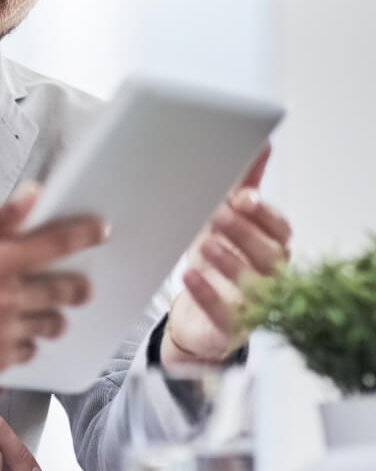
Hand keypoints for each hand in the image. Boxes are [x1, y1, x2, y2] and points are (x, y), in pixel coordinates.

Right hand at [0, 184, 104, 420]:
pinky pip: (28, 351)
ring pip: (50, 324)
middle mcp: (6, 297)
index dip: (82, 235)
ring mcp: (4, 332)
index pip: (54, 244)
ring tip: (47, 313)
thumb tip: (29, 196)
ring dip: (53, 316)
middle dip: (77, 285)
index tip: (99, 230)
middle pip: (63, 289)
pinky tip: (12, 335)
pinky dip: (26, 342)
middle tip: (82, 285)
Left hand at [163, 143, 291, 364]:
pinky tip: (188, 275)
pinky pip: (223, 312)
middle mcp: (269, 277)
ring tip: (204, 243)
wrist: (198, 316)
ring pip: (251, 284)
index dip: (265, 214)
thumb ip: (243, 186)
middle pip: (269, 255)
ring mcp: (253, 305)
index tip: (243, 197)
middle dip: (243, 232)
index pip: (281, 230)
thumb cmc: (218, 261)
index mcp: (273, 247)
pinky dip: (206, 293)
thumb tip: (262, 144)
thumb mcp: (228, 221)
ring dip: (228, 260)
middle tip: (217, 214)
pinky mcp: (229, 327)